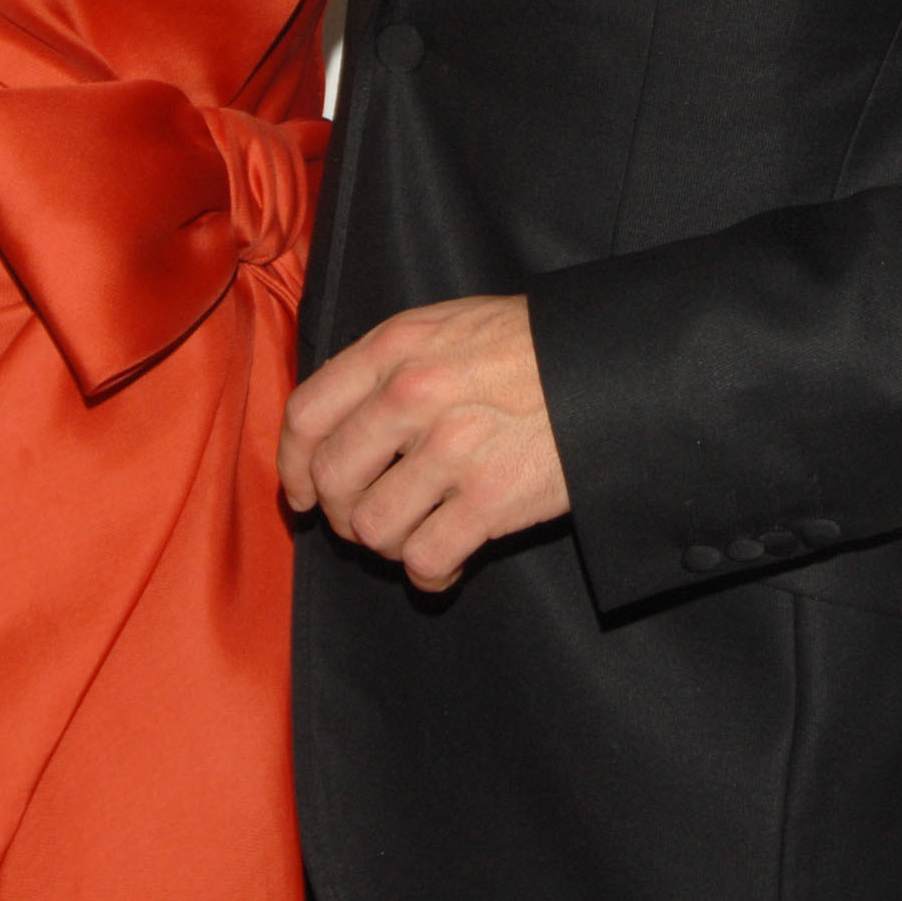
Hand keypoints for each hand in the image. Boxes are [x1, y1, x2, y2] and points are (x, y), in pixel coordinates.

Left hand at [279, 294, 570, 591]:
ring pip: (372, 528)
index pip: (306, 414)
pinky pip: (426, 560)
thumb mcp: (447, 325)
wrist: (608, 368)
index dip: (293, 465)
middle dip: (341, 513)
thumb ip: (389, 363)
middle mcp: (412, 395)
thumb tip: (340, 420)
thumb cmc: (529, 346)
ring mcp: (451, 449)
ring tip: (415, 532)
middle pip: (331, 479)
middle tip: (366, 518)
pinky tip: (448, 559)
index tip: (302, 494)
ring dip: (387, 543)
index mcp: (395, 347)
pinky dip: (430, 574)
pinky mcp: (490, 499)